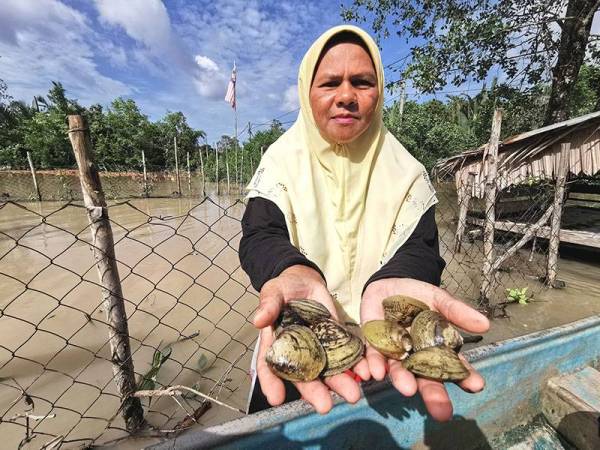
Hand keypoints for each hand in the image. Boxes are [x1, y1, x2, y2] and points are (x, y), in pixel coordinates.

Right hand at [253, 264, 369, 413]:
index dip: (272, 383)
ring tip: (353, 395)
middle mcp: (298, 353)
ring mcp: (319, 350)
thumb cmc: (284, 289)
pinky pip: (348, 356)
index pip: (271, 367)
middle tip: (325, 406)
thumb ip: (268, 305)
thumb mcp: (274, 292)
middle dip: (314, 392)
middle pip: (304, 376)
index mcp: (277, 344)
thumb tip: (258, 320)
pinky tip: (366, 372)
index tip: (276, 399)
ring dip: (341, 384)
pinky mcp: (337, 341)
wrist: (306, 282)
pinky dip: (357, 365)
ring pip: (329, 372)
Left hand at [361, 278, 489, 421]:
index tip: (477, 385)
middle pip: (426, 379)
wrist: (389, 284)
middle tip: (442, 412)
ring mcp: (395, 353)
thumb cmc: (418, 296)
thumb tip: (485, 324)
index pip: (454, 366)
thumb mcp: (438, 299)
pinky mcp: (373, 345)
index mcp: (437, 349)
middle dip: (434, 395)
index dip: (465, 377)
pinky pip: (373, 357)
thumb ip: (456, 311)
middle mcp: (416, 357)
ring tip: (407, 389)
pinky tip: (373, 374)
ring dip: (402, 380)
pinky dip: (373, 365)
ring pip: (399, 371)